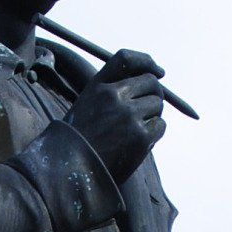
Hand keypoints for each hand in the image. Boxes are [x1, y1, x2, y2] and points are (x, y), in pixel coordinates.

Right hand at [65, 50, 166, 182]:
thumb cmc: (79, 143)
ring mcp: (128, 115)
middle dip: (154, 94)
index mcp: (98, 86)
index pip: (126, 59)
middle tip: (149, 110)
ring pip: (157, 105)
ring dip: (153, 116)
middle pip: (150, 83)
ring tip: (136, 132)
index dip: (146, 62)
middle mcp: (113, 95)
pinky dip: (154, 133)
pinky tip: (139, 143)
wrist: (71, 172)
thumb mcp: (86, 107)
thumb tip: (149, 82)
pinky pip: (160, 126)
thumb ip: (110, 92)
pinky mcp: (139, 136)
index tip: (158, 72)